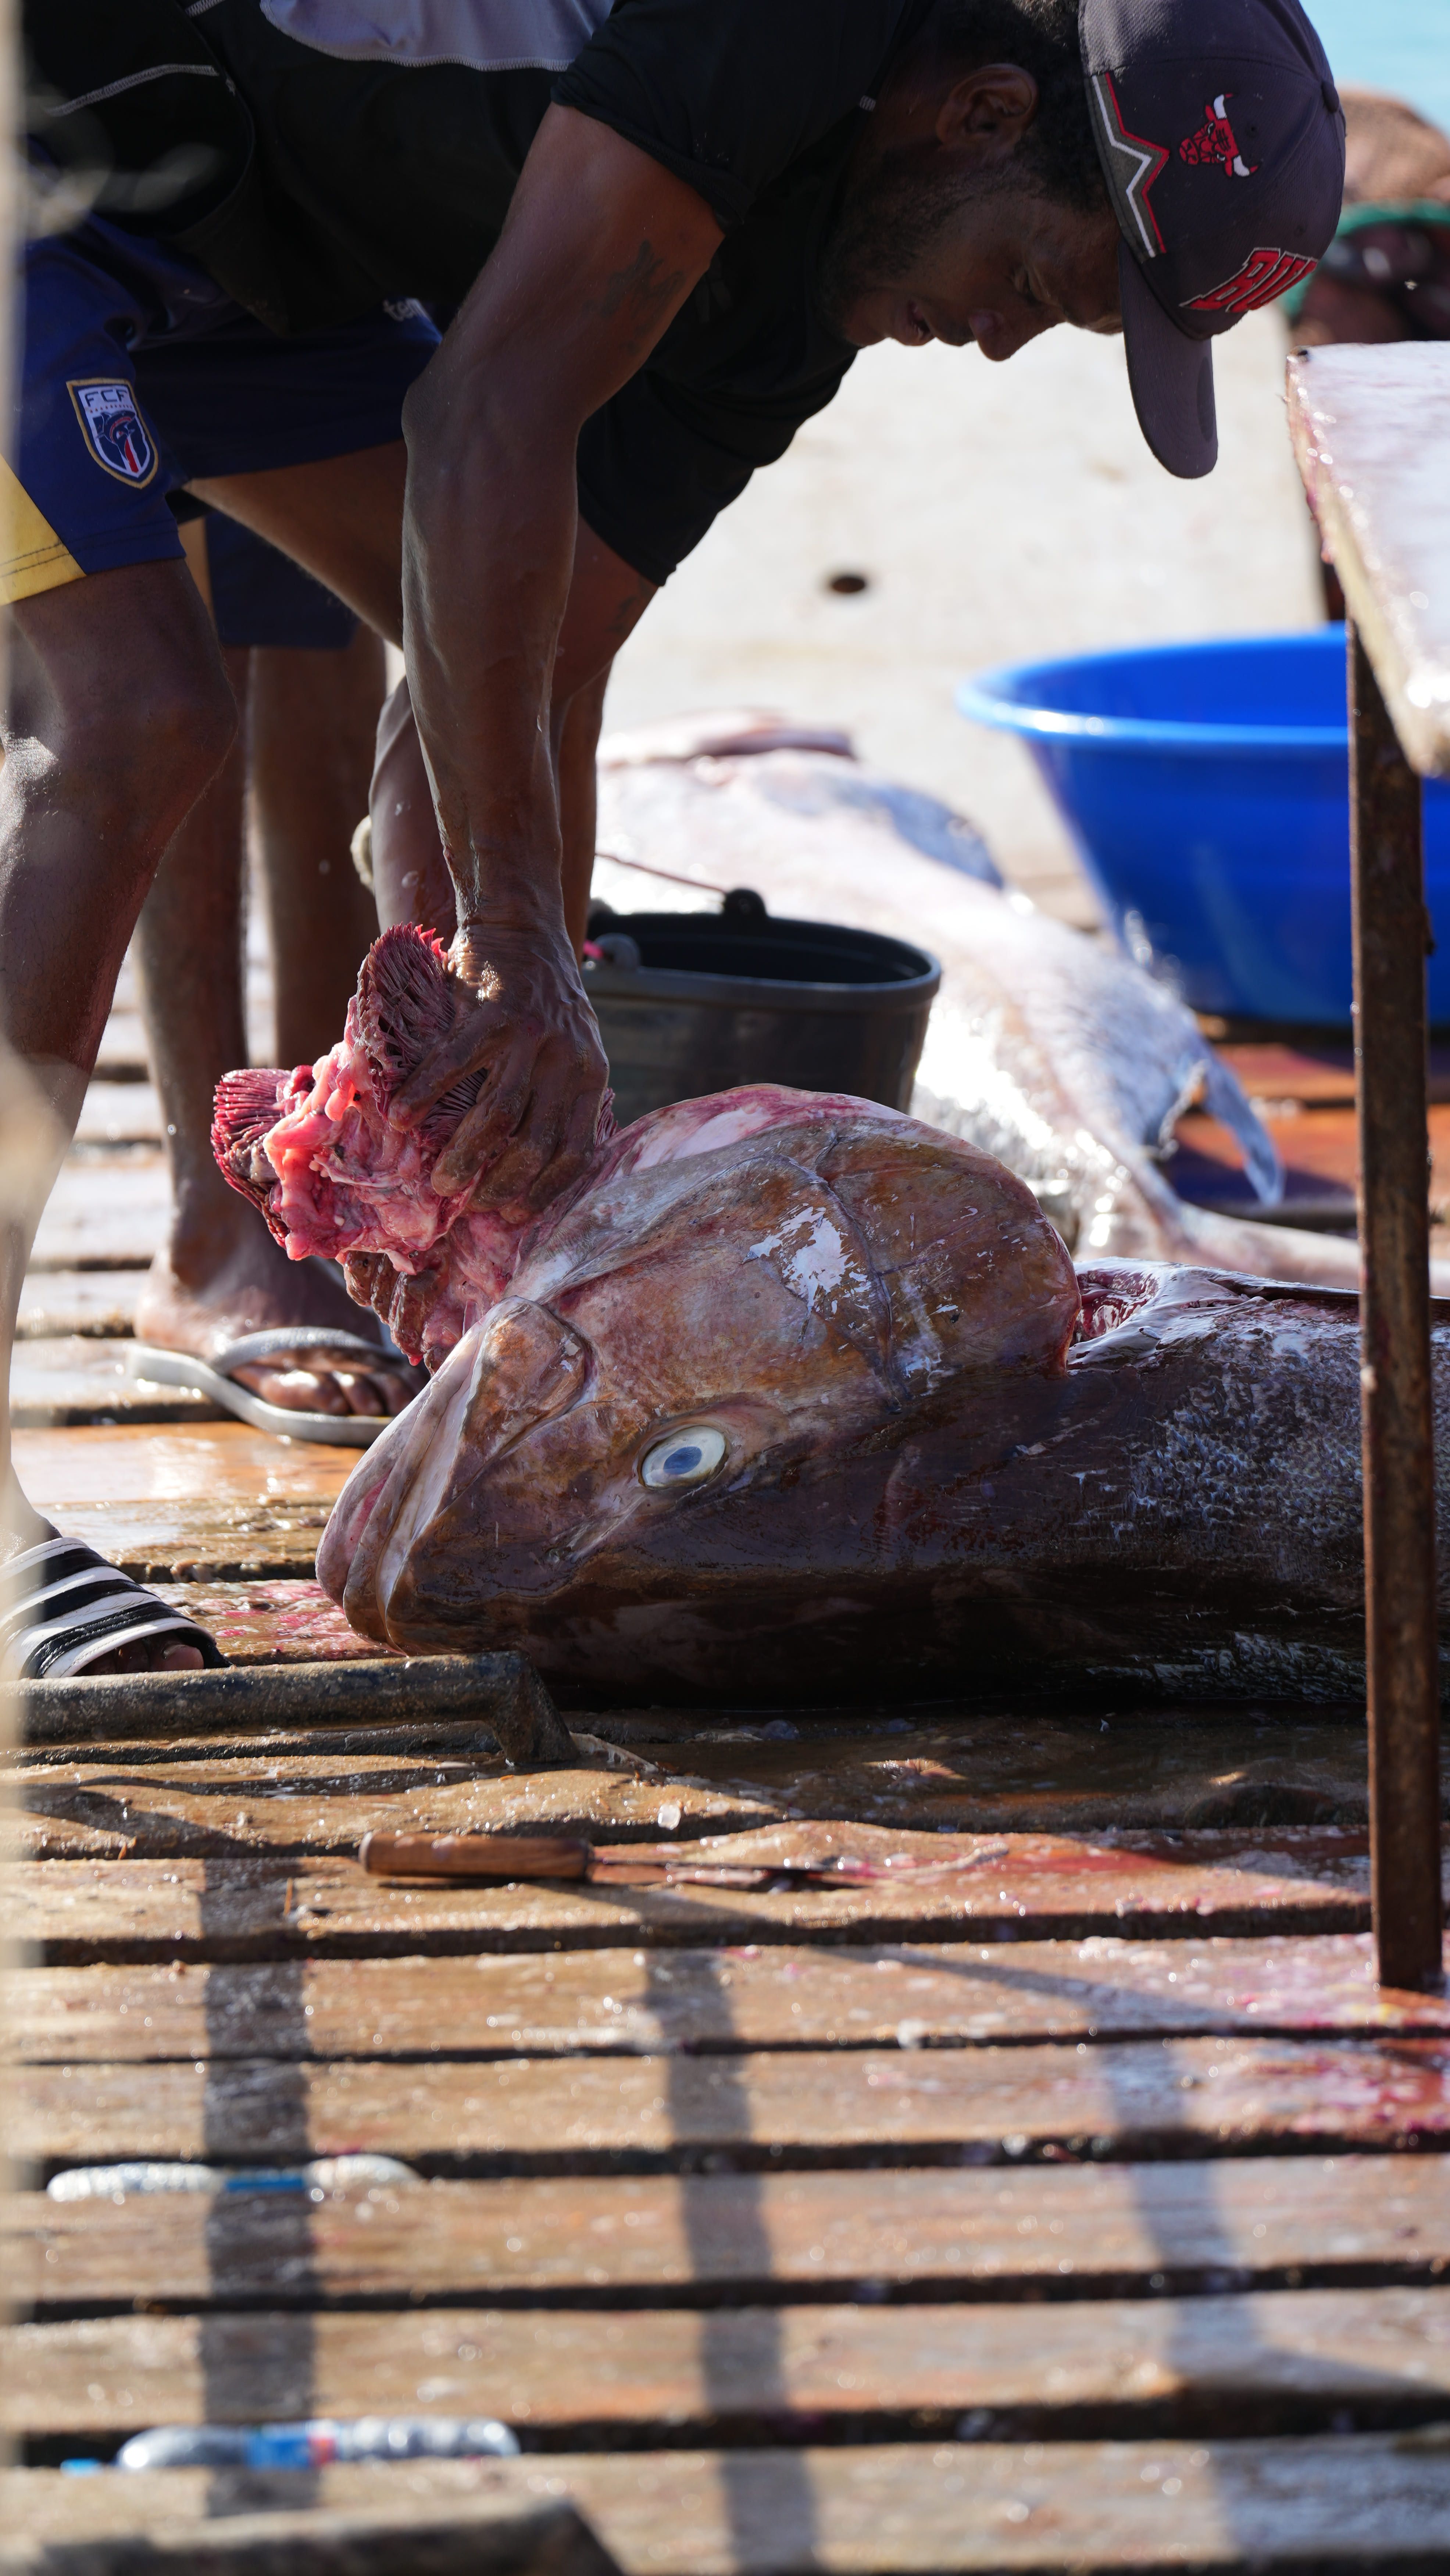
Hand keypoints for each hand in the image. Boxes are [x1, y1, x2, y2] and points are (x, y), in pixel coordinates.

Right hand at [391, 916, 607, 1210]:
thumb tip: (522, 1159)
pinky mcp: (490, 1014)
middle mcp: (566, 1060)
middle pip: (535, 1143)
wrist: (522, 923)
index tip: (515, 1214)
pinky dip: (425, 1095)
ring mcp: (530, 1038)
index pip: (576, 1149)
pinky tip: (401, 1117)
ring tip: (440, 1181)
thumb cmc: (540, 996)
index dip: (545, 1189)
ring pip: (497, 1116)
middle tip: (470, 1203)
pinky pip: (453, 1066)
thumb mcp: (570, 1044)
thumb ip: (558, 1091)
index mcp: (590, 1074)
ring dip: (464, 1155)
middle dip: (501, 1184)